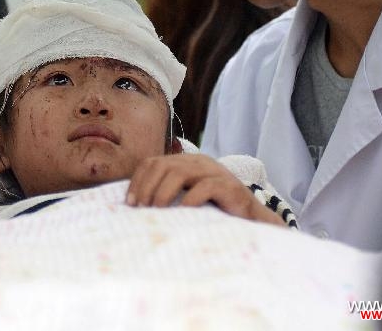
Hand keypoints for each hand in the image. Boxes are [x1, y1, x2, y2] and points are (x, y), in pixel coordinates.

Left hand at [126, 154, 283, 226]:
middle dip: (146, 187)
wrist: (252, 220)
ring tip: (156, 210)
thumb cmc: (214, 211)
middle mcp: (198, 162)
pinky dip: (189, 200)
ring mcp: (214, 171)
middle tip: (140, 208)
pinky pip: (205, 187)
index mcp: (185, 162)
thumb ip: (167, 195)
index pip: (152, 162)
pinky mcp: (229, 185)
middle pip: (162, 165)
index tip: (129, 203)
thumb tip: (134, 206)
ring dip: (162, 192)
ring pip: (180, 172)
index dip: (137, 181)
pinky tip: (181, 213)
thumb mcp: (186, 199)